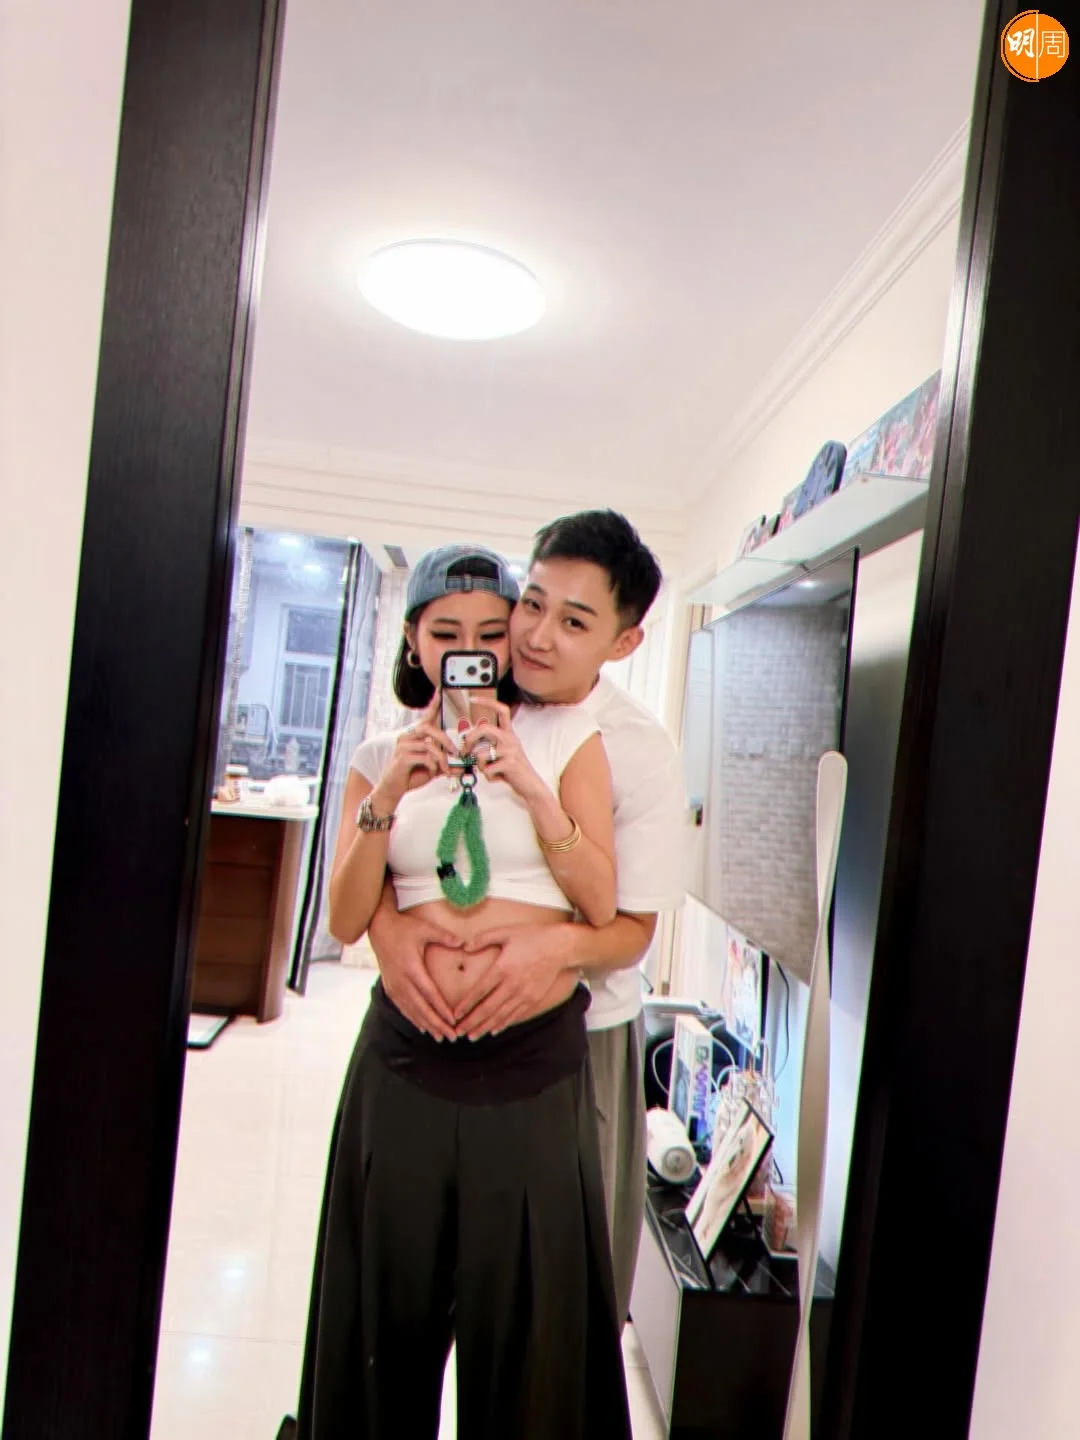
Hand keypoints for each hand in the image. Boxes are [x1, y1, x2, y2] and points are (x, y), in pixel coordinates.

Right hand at [367, 904, 460, 1040]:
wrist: (378, 928)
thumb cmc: (404, 927)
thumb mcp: (425, 928)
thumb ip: (445, 936)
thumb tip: (465, 942)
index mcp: (411, 968)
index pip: (429, 994)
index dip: (441, 1009)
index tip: (453, 1021)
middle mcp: (401, 981)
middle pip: (421, 1008)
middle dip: (437, 1024)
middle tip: (451, 1037)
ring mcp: (394, 986)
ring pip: (411, 1011)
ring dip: (426, 1025)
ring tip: (440, 1037)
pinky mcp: (390, 987)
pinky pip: (403, 1007)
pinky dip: (414, 1019)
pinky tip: (423, 1027)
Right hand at [378, 697, 454, 807]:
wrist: (394, 789)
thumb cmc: (412, 775)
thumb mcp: (432, 768)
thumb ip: (445, 763)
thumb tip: (461, 766)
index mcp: (414, 736)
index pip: (426, 717)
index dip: (434, 704)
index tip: (441, 690)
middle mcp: (407, 737)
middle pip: (429, 728)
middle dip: (445, 739)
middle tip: (455, 752)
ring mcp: (403, 746)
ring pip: (429, 745)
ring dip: (441, 758)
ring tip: (446, 769)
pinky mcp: (402, 758)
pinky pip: (424, 757)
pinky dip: (433, 765)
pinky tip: (433, 772)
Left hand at [452, 922, 574, 1038]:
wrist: (560, 946)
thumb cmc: (532, 936)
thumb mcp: (506, 932)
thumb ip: (483, 938)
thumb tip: (464, 946)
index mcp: (502, 968)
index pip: (479, 991)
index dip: (466, 1005)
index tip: (455, 1014)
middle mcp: (512, 985)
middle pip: (488, 1008)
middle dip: (472, 1022)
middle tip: (459, 1032)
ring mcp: (524, 994)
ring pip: (501, 1016)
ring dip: (485, 1027)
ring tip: (472, 1037)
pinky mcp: (534, 999)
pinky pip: (515, 1015)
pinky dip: (503, 1024)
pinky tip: (494, 1030)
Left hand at [463, 699, 543, 801]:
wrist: (530, 785)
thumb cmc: (513, 770)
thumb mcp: (503, 753)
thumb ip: (489, 745)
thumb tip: (468, 743)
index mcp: (509, 734)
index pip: (502, 710)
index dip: (487, 702)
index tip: (473, 699)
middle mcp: (511, 739)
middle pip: (485, 728)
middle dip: (470, 739)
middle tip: (465, 750)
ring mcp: (511, 751)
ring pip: (481, 754)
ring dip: (480, 766)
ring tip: (488, 771)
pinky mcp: (510, 764)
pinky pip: (487, 769)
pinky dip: (488, 777)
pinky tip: (496, 777)